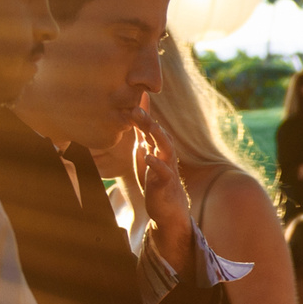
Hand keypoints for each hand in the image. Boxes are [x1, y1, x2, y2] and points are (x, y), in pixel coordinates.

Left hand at [132, 113, 194, 269]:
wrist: (168, 211)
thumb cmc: (155, 182)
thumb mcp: (144, 157)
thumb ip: (141, 137)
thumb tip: (133, 116)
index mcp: (157, 147)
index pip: (150, 125)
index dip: (144, 109)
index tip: (134, 92)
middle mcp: (164, 154)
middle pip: (158, 132)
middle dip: (147, 118)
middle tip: (134, 105)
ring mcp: (167, 168)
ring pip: (165, 147)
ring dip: (155, 134)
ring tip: (145, 123)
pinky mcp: (167, 184)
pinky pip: (164, 172)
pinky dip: (156, 164)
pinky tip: (148, 157)